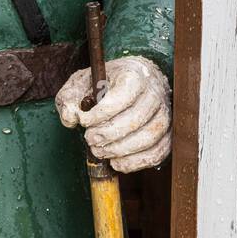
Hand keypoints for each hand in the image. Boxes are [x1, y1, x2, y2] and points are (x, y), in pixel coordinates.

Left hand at [55, 56, 170, 172]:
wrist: (131, 83)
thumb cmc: (104, 84)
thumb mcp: (81, 83)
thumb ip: (70, 98)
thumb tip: (70, 117)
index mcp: (133, 74)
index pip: (123, 95)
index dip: (102, 113)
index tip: (84, 120)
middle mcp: (154, 92)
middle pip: (136, 119)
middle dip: (109, 134)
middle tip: (90, 140)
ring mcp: (164, 114)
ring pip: (149, 137)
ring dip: (121, 150)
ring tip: (99, 151)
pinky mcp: (167, 134)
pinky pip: (157, 153)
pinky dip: (135, 162)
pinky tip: (116, 162)